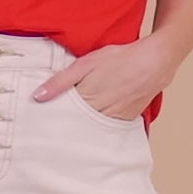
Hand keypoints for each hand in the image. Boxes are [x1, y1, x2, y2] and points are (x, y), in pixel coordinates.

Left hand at [31, 37, 173, 119]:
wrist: (154, 62)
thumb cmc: (120, 59)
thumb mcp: (85, 64)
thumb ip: (61, 81)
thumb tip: (38, 96)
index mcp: (86, 100)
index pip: (63, 118)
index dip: (52, 121)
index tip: (40, 126)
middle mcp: (99, 114)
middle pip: (76, 127)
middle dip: (65, 129)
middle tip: (50, 134)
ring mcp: (113, 119)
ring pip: (91, 131)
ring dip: (81, 131)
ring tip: (69, 132)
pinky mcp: (125, 121)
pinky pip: (106, 129)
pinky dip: (97, 129)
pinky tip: (91, 126)